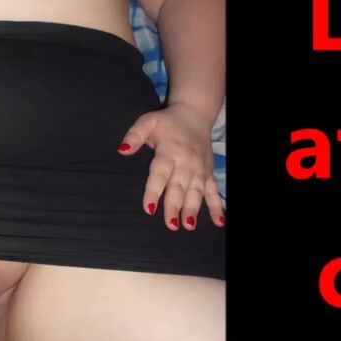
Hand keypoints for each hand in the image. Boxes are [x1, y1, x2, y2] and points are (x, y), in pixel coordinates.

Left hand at [118, 102, 224, 230]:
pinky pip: (213, 190)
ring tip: (188, 226)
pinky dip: (216, 206)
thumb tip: (121, 150)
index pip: (160, 174)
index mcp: (169, 151)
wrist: (194, 114)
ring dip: (193, 209)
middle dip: (175, 206)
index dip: (154, 191)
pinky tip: (219, 221)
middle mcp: (186, 162)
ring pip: (196, 192)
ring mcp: (199, 169)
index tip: (149, 208)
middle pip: (179, 187)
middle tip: (170, 224)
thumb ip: (134, 135)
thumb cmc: (167, 122)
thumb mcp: (147, 122)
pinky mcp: (208, 172)